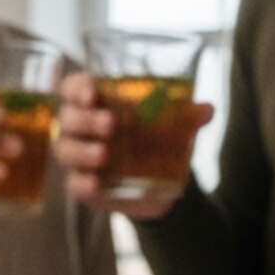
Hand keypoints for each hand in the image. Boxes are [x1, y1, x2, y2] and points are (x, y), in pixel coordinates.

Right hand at [55, 71, 210, 220]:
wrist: (158, 185)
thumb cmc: (155, 141)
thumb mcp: (172, 127)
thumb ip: (187, 118)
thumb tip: (208, 109)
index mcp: (95, 104)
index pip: (74, 88)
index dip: (77, 87)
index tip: (92, 92)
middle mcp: (81, 129)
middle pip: (68, 118)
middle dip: (86, 119)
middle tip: (110, 123)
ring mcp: (79, 158)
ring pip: (66, 150)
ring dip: (82, 150)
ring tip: (104, 154)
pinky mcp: (84, 186)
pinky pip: (74, 184)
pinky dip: (82, 183)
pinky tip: (94, 183)